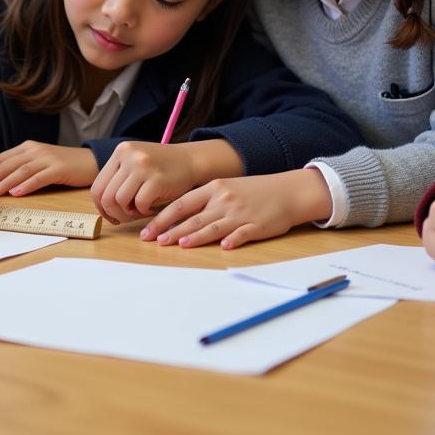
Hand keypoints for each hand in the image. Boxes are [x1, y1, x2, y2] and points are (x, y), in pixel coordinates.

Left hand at [0, 141, 97, 196]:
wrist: (90, 161)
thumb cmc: (63, 165)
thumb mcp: (40, 161)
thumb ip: (21, 166)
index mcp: (28, 147)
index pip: (2, 158)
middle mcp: (35, 150)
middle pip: (8, 164)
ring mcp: (47, 158)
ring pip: (21, 170)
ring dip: (6, 182)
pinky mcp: (59, 169)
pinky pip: (39, 177)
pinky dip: (26, 185)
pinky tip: (17, 193)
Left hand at [91, 140, 240, 223]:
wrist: (190, 161)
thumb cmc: (161, 167)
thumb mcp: (135, 162)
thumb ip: (118, 176)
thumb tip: (100, 206)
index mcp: (121, 151)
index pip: (98, 186)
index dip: (101, 207)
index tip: (110, 215)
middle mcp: (129, 156)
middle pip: (107, 196)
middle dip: (114, 214)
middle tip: (125, 218)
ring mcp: (143, 166)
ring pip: (120, 201)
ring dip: (128, 213)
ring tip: (139, 211)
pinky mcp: (156, 179)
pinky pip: (139, 204)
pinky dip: (143, 212)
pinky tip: (151, 209)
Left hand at [139, 169, 331, 248]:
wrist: (286, 190)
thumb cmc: (253, 191)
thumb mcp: (226, 188)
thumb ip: (204, 200)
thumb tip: (178, 215)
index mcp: (213, 189)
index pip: (182, 204)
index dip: (163, 218)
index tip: (148, 230)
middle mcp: (223, 200)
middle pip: (193, 217)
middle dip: (172, 230)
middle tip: (155, 242)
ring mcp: (239, 214)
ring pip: (213, 227)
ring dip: (196, 236)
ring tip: (180, 244)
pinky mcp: (256, 226)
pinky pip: (242, 234)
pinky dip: (232, 240)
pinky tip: (224, 246)